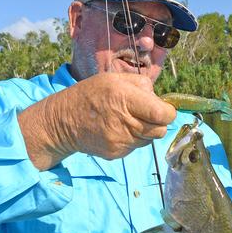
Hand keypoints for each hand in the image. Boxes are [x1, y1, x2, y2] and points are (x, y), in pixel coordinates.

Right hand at [60, 72, 175, 157]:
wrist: (63, 121)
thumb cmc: (92, 95)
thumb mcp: (115, 78)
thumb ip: (142, 85)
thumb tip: (160, 99)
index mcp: (124, 98)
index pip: (162, 114)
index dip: (168, 112)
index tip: (164, 109)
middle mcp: (123, 121)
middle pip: (160, 130)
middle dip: (158, 122)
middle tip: (145, 113)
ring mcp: (119, 141)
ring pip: (150, 139)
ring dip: (145, 130)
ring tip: (127, 120)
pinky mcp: (116, 153)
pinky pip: (136, 147)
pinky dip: (133, 138)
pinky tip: (118, 129)